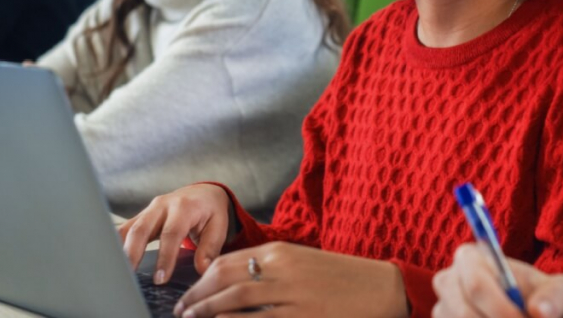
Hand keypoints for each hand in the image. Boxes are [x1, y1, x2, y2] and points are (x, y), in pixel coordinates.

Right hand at [118, 183, 232, 283]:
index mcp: (184, 207)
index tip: (160, 279)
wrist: (202, 193)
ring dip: (120, 251)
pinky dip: (115, 245)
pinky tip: (111, 262)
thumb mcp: (219, 226)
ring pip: (128, 229)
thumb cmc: (210, 211)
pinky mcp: (140, 217)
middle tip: (129, 278)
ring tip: (117, 273)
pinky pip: (124, 230)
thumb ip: (210, 248)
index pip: (171, 233)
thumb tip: (202, 269)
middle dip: (133, 254)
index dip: (165, 257)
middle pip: (141, 229)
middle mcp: (162, 205)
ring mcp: (148, 210)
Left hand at [173, 242, 408, 317]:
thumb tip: (235, 282)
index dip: (202, 278)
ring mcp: (289, 295)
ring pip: (234, 301)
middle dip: (196, 296)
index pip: (227, 261)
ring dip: (206, 311)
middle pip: (224, 279)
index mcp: (281, 251)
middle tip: (181, 310)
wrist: (381, 289)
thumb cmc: (342, 278)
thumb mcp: (303, 262)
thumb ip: (271, 268)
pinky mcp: (300, 317)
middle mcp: (280, 269)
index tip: (190, 291)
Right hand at [433, 243, 562, 317]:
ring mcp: (442, 310)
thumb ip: (555, 296)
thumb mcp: (560, 291)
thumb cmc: (544, 298)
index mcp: (470, 258)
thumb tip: (540, 312)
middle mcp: (448, 282)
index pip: (476, 285)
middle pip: (465, 314)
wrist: (534, 314)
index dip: (502, 310)